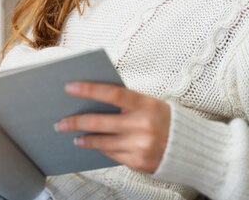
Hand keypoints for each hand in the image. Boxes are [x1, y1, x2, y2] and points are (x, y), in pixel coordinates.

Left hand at [54, 82, 170, 172]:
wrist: (188, 146)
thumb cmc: (162, 119)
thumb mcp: (148, 104)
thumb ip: (124, 102)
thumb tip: (91, 99)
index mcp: (145, 104)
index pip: (112, 93)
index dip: (89, 89)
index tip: (69, 87)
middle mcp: (142, 125)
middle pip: (100, 121)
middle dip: (75, 122)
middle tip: (60, 122)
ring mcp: (140, 145)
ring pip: (102, 141)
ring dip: (84, 138)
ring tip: (73, 135)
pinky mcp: (138, 161)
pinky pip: (111, 154)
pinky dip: (100, 148)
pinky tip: (91, 144)